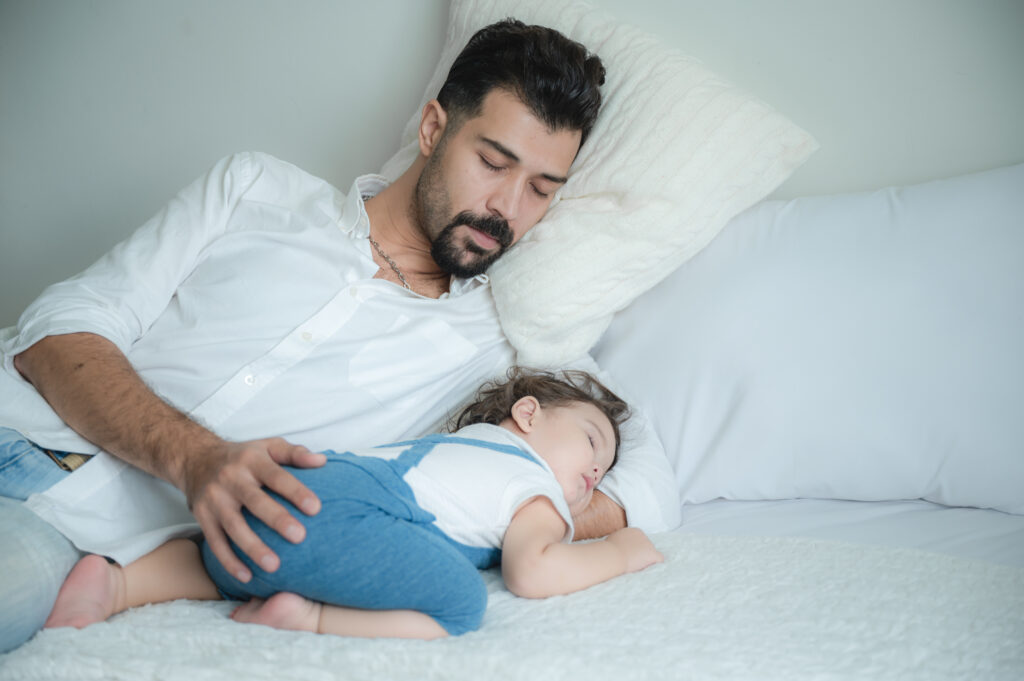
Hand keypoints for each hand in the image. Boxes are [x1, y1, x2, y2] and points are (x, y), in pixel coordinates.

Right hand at [184, 438, 325, 582]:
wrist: (196, 458)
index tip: (315, 508)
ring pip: (234, 526)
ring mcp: (214, 499)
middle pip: (255, 501)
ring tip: (274, 566)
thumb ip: (296, 453)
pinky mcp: (202, 517)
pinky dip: (229, 561)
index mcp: (251, 460)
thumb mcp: (269, 446)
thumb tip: (322, 461)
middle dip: (277, 519)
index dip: (295, 491)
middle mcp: (231, 479)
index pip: (276, 476)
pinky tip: (246, 576)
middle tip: (299, 537)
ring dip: (253, 547)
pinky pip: (216, 542)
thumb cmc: (243, 456)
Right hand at [606, 527, 663, 572]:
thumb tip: (620, 548)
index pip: (639, 541)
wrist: (612, 555)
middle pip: (646, 547)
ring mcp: (648, 544)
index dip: (635, 550)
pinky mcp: (652, 553)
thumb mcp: (614, 541)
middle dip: (641, 554)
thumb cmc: (608, 550)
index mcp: (634, 531)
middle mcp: (643, 535)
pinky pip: (659, 558)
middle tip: (632, 562)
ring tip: (635, 566)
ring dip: (646, 560)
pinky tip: (650, 568)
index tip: (629, 556)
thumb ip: (621, 542)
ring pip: (651, 554)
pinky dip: (656, 563)